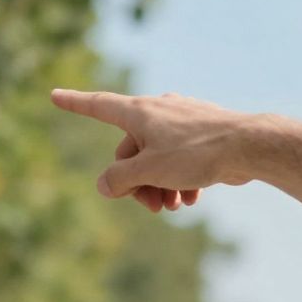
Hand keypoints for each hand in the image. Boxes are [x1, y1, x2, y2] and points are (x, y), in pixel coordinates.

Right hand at [50, 87, 264, 213]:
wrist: (247, 146)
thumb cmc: (196, 154)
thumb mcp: (149, 171)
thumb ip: (119, 179)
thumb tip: (105, 186)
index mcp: (139, 113)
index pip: (98, 106)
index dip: (74, 103)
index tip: (54, 95)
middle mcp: (158, 110)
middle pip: (130, 150)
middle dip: (136, 181)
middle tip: (151, 207)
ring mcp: (180, 120)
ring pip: (156, 157)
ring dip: (158, 186)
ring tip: (173, 207)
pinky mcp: (200, 133)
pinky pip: (178, 159)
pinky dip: (179, 180)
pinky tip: (191, 198)